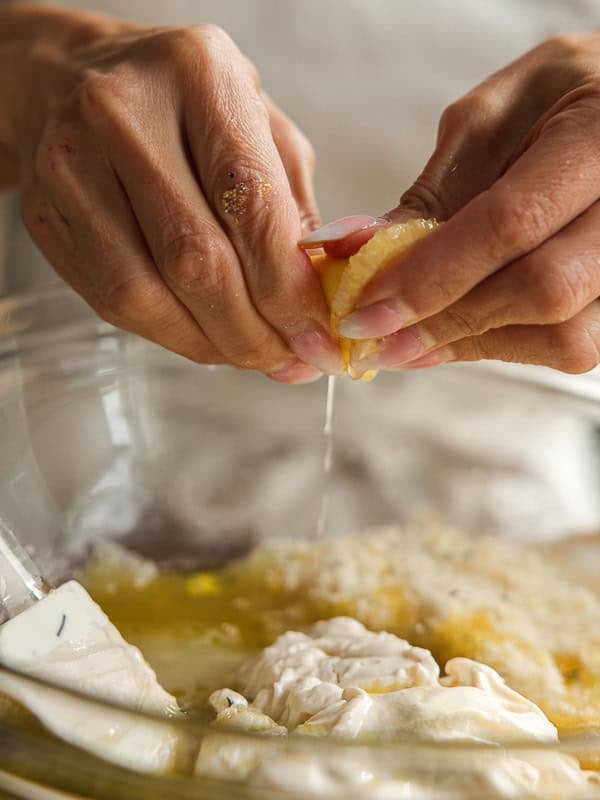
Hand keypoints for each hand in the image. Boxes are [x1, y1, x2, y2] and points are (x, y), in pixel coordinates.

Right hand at [5, 6, 340, 381]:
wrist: (75, 80)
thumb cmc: (189, 106)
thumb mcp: (262, 127)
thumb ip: (296, 209)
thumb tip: (318, 304)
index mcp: (200, 75)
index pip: (251, 208)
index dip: (289, 290)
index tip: (317, 334)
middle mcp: (124, 113)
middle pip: (196, 261)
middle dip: (253, 331)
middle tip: (289, 358)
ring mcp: (72, 164)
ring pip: (147, 294)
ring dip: (211, 344)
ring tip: (252, 354)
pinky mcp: (44, 214)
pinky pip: (112, 302)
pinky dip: (170, 335)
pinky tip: (206, 338)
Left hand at [322, 35, 599, 374]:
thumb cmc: (559, 101)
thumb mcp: (492, 118)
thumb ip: (435, 188)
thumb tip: (364, 252)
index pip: (512, 221)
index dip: (433, 273)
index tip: (368, 305)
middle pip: (544, 289)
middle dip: (446, 321)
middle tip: (376, 337)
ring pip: (565, 336)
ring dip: (472, 344)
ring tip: (408, 341)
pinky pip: (573, 345)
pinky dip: (504, 347)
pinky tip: (457, 334)